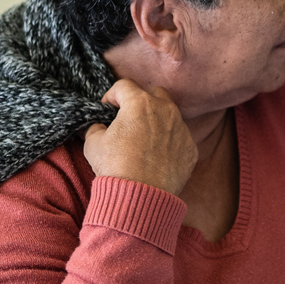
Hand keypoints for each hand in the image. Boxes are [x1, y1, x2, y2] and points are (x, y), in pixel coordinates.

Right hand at [84, 79, 198, 194]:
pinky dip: (169, 143)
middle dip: (141, 101)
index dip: (112, 96)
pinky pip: (179, 138)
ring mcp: (181, 129)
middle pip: (154, 93)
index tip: (107, 109)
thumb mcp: (93, 144)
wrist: (139, 197)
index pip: (124, 86)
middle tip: (129, 119)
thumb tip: (97, 126)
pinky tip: (157, 158)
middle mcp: (165, 110)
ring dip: (157, 122)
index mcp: (140, 103)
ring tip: (144, 140)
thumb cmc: (115, 167)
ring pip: (171, 115)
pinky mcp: (190, 148)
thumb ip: (95, 127)